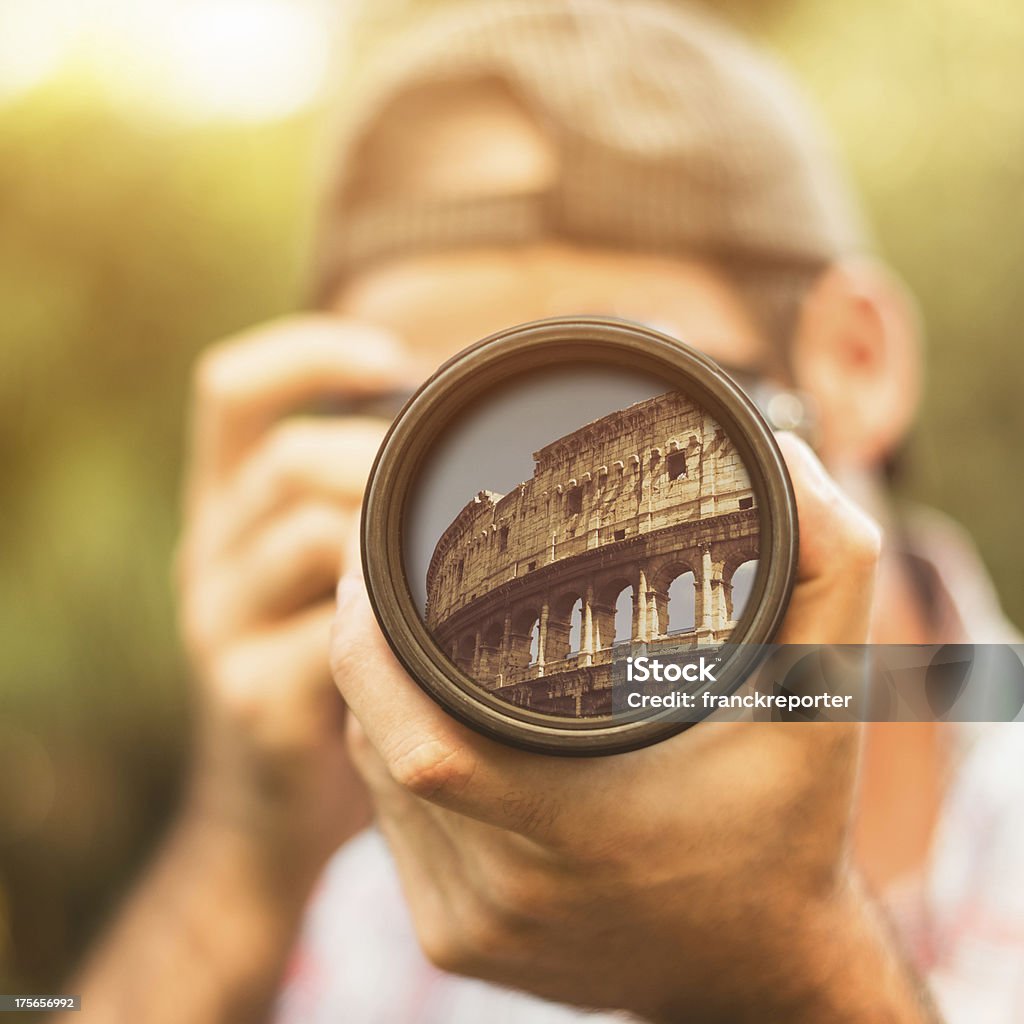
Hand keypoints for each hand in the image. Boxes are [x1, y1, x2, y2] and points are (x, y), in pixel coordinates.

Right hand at [177, 314, 419, 893]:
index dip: (307, 354)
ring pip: (309, 537)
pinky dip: (388, 634)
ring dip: (393, 546)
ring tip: (452, 574)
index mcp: (226, 508)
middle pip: (288, 460)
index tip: (394, 362)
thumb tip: (471, 443)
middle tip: (457, 494)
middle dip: (383, 465)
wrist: (267, 811)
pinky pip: (327, 641)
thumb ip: (363, 511)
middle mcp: (208, 553)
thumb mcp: (324, 579)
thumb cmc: (323, 671)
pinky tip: (426, 652)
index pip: (230, 390)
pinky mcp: (247, 698)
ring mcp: (218, 626)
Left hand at [329, 437, 928, 1020]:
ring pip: (374, 782)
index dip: (367, 646)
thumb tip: (784, 454)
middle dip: (367, 648)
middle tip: (387, 569)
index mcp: (574, 831)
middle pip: (379, 744)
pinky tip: (422, 712)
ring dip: (379, 699)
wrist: (760, 970)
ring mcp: (467, 927)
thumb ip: (828, 571)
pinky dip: (392, 755)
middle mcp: (502, 895)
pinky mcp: (453, 940)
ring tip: (406, 629)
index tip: (374, 558)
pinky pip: (388, 823)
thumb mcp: (826, 699)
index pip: (418, 742)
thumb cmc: (785, 834)